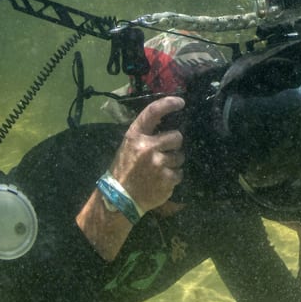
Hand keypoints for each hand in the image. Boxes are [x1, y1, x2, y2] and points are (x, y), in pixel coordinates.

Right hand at [109, 95, 186, 212]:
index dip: (168, 104)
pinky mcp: (166, 179)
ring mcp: (158, 164)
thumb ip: (145, 136)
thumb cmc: (124, 170)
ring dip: (173, 162)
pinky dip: (173, 177)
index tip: (180, 102)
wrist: (120, 199)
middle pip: (177, 137)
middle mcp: (147, 147)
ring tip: (159, 170)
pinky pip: (179, 173)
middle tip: (164, 152)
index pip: (153, 112)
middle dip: (174, 144)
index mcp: (135, 136)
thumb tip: (168, 125)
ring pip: (180, 156)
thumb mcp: (128, 147)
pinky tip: (161, 181)